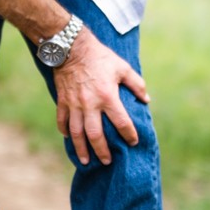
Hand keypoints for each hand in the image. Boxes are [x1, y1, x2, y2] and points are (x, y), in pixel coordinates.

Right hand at [51, 30, 149, 165]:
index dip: (129, 134)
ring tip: (86, 161)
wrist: (71, 48)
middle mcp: (90, 104)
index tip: (133, 142)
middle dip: (102, 150)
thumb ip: (136, 84)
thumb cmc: (100, 57)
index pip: (121, 122)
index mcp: (107, 96)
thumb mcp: (122, 67)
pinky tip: (69, 139)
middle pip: (96, 134)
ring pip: (77, 133)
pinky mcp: (63, 101)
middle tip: (107, 161)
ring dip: (81, 149)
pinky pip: (63, 121)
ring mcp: (74, 104)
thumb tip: (146, 100)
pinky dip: (65, 132)